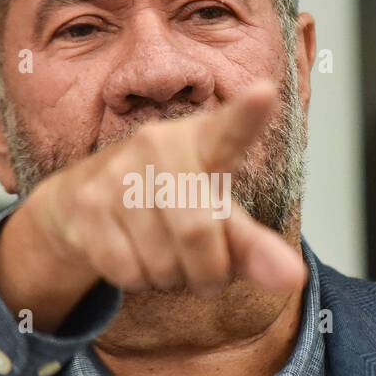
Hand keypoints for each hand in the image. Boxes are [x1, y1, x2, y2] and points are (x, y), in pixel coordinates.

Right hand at [0, 81, 305, 328]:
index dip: (248, 115)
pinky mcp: (86, 206)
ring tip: (164, 256)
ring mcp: (116, 173)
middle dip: (208, 272)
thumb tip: (294, 279)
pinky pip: (127, 271)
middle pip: (198, 233)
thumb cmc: (168, 205)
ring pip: (161, 261)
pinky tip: (134, 256)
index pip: (230, 129)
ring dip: (171, 279)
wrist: (81, 203)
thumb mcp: (217, 218)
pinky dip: (139, 281)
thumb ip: (257, 248)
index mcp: (203, 139)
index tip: (264, 94)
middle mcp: (158, 145)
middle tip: (207, 272)